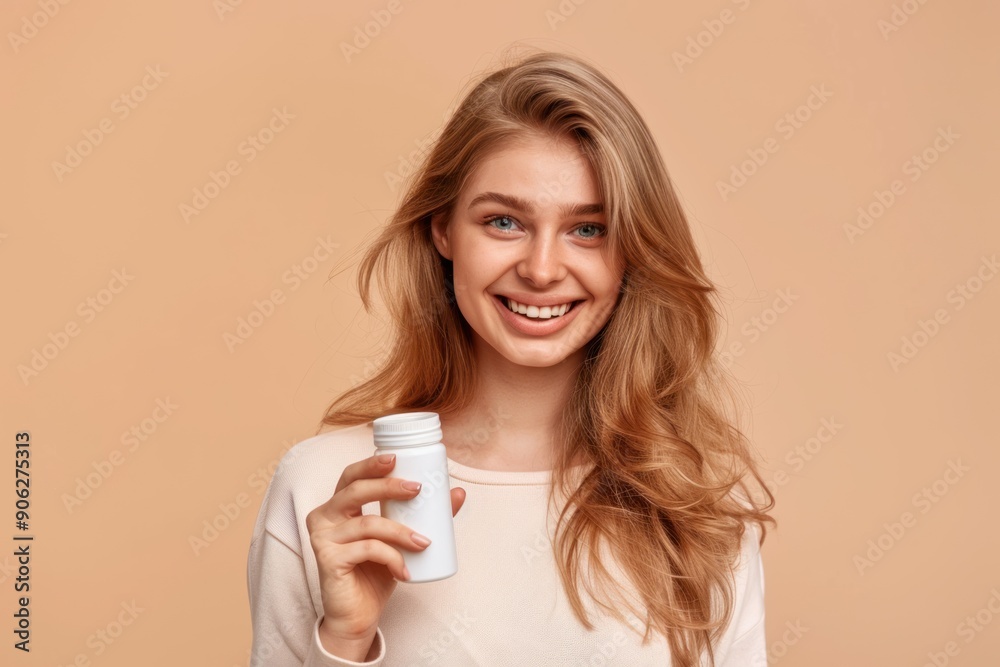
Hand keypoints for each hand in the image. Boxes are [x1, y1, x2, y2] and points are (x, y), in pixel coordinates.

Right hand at [305, 453, 466, 655]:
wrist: (358, 615)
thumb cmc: (375, 573)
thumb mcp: (400, 541)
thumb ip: (423, 517)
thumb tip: (458, 494)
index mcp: (338, 507)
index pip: (351, 476)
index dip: (371, 464)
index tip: (397, 458)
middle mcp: (324, 517)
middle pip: (355, 490)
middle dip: (389, 486)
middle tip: (417, 489)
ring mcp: (323, 538)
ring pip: (368, 523)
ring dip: (401, 532)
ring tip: (424, 543)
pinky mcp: (327, 559)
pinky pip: (367, 549)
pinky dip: (392, 557)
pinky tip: (405, 571)